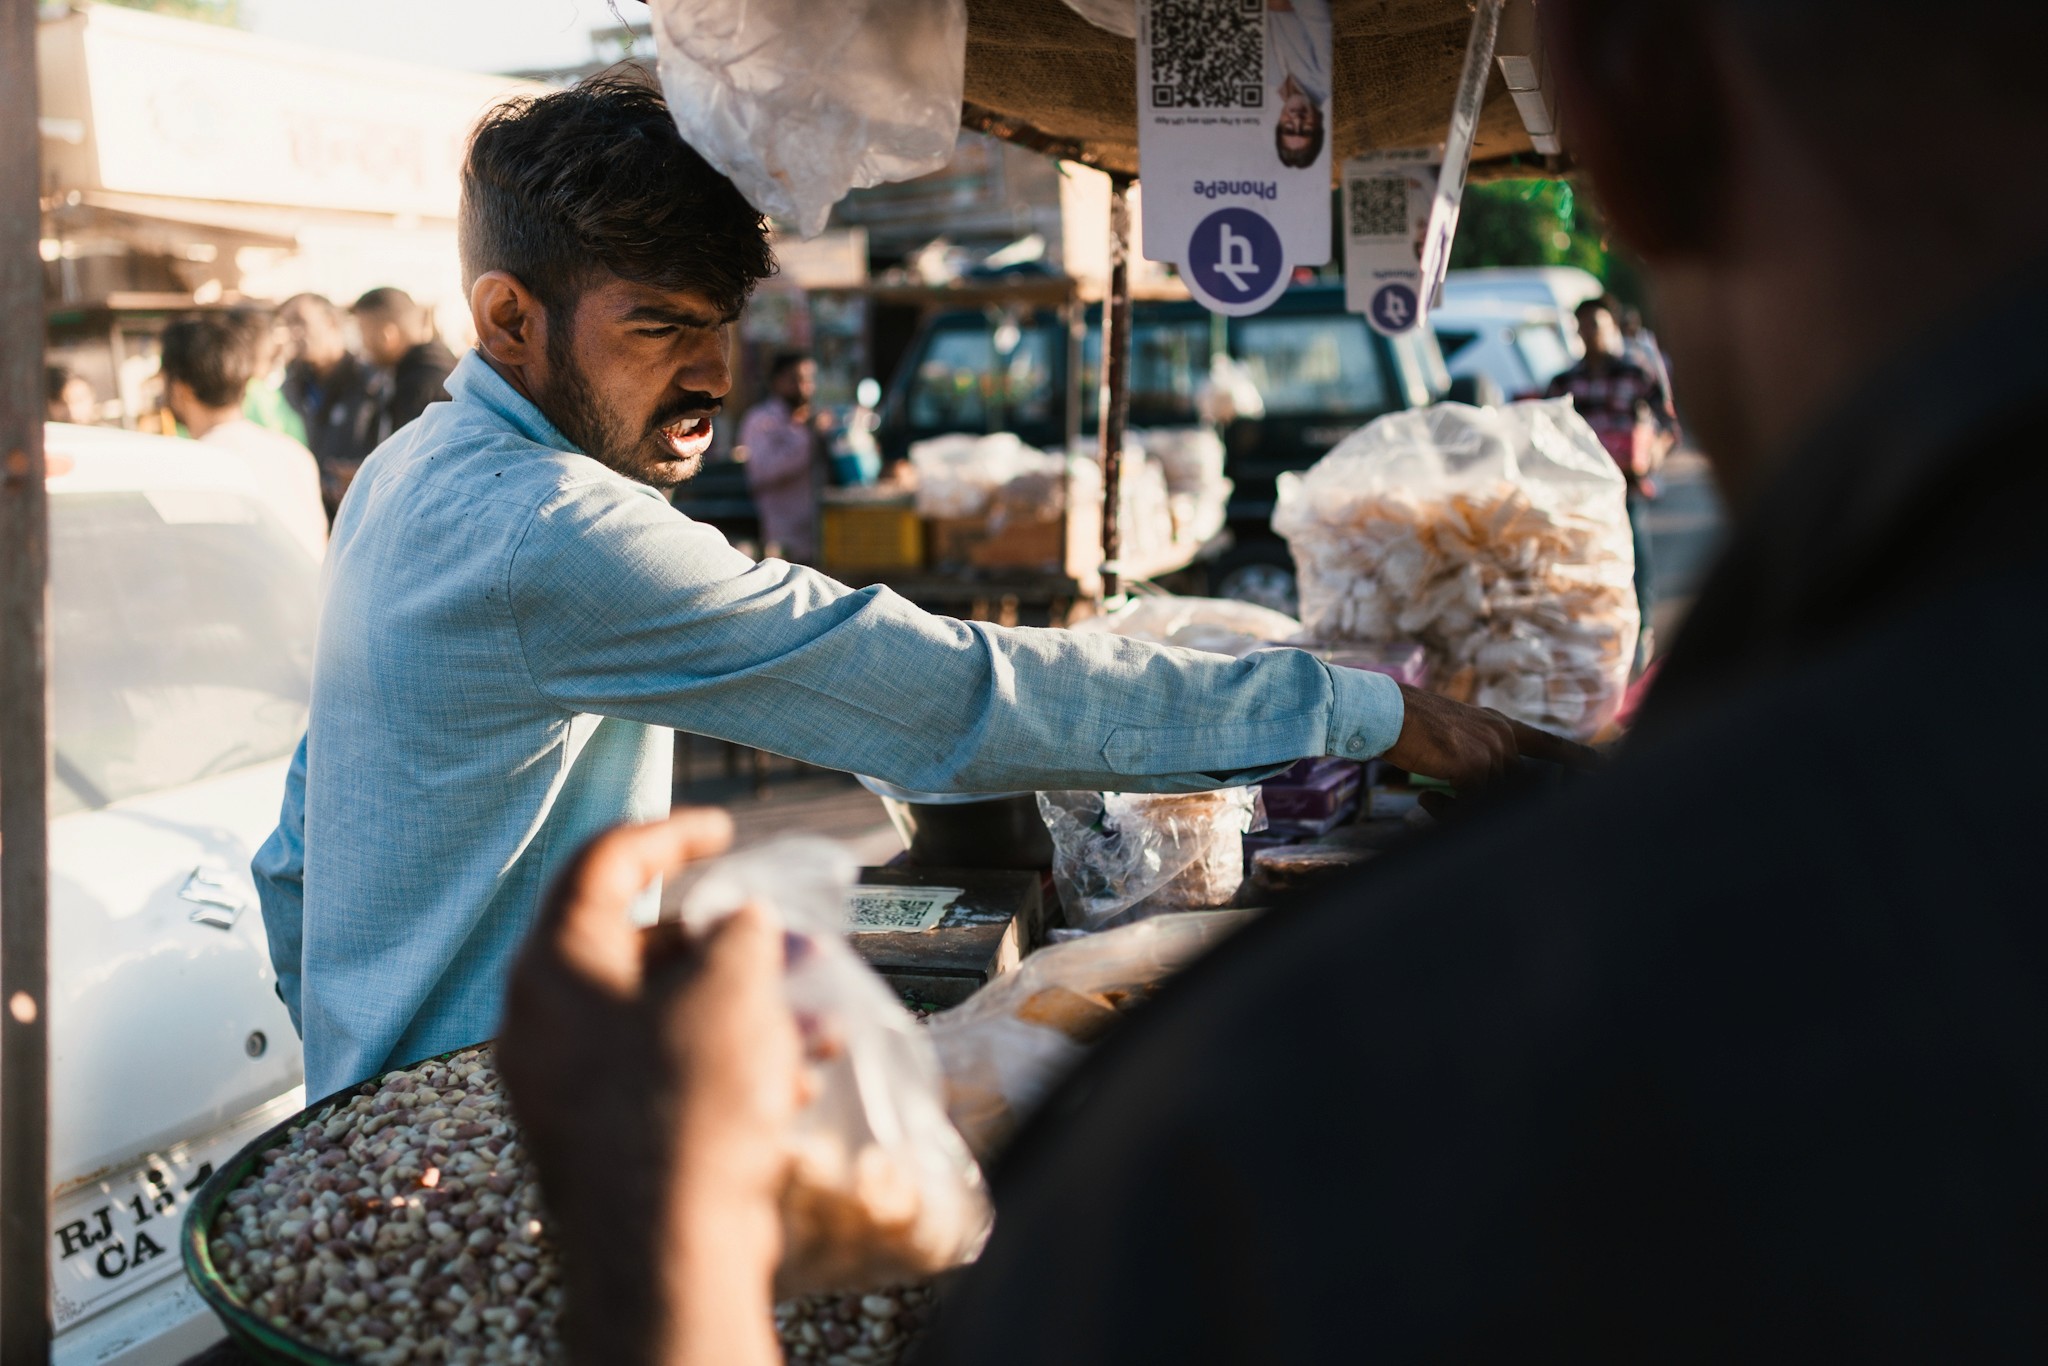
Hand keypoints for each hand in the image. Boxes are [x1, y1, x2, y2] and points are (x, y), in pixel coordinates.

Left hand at [499, 809, 799, 1365]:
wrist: (666, 1258)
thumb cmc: (692, 1105)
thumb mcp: (734, 989)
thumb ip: (741, 931)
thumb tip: (740, 922)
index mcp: (554, 963)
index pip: (605, 862)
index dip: (673, 834)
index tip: (725, 829)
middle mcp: (540, 1019)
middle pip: (633, 944)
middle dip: (723, 941)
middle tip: (782, 942)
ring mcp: (559, 1085)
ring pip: (655, 1015)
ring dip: (736, 1008)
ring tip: (811, 1025)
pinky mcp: (591, 1139)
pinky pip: (655, 1073)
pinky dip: (718, 1062)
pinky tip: (788, 1084)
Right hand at [1382, 684, 1601, 791]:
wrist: (1384, 712)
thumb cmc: (1408, 724)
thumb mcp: (1453, 733)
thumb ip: (1477, 754)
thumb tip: (1485, 787)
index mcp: (1499, 724)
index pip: (1548, 744)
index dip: (1578, 758)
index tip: (1604, 769)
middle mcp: (1502, 735)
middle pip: (1519, 784)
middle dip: (1496, 804)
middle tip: (1451, 807)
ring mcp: (1491, 750)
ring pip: (1495, 798)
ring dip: (1462, 809)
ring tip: (1430, 801)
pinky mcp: (1474, 766)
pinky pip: (1474, 804)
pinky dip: (1449, 811)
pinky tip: (1426, 800)